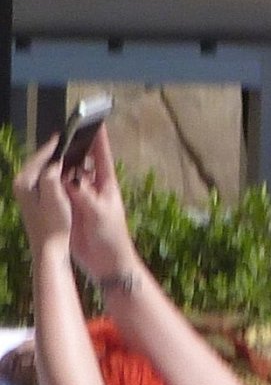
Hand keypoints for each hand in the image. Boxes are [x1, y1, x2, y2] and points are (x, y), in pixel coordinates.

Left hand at [13, 136, 72, 253]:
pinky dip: (54, 176)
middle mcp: (21, 186)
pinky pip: (43, 181)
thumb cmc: (54, 225)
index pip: (38, 157)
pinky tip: (65, 176)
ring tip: (67, 156)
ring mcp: (26, 194)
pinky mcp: (33, 202)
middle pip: (38, 163)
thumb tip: (54, 161)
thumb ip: (52, 174)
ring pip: (41, 172)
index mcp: (24, 182)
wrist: (50, 249)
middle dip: (52, 154)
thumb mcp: (55, 196)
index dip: (52, 147)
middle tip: (66, 144)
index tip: (62, 136)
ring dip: (53, 165)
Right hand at [64, 126, 137, 280]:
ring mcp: (82, 198)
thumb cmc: (111, 236)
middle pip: (82, 162)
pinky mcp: (72, 209)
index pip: (102, 157)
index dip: (99, 139)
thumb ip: (83, 194)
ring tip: (50, 151)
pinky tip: (44, 176)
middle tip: (63, 133)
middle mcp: (94, 188)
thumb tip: (67, 178)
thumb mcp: (99, 212)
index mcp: (106, 185)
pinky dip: (54, 183)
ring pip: (69, 176)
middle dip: (74, 148)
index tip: (97, 121)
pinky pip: (60, 192)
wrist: (107, 262)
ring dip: (61, 166)